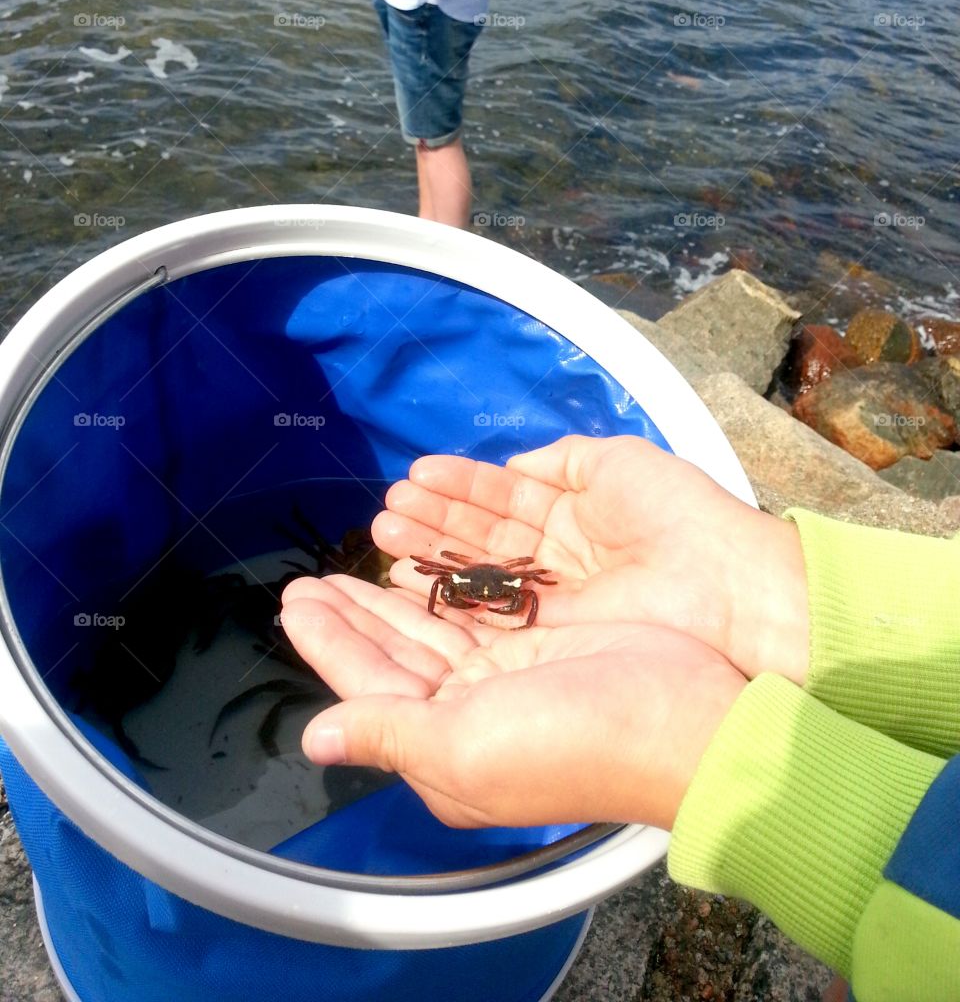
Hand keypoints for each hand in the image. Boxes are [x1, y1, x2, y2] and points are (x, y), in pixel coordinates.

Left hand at [280, 575, 745, 829]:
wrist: (686, 723)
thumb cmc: (573, 742)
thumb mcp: (467, 747)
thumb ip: (387, 733)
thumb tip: (315, 741)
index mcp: (440, 749)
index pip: (364, 685)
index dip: (327, 642)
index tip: (293, 600)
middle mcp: (466, 717)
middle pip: (393, 654)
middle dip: (351, 615)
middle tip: (312, 578)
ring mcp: (506, 679)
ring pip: (431, 629)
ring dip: (391, 597)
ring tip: (356, 561)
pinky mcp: (543, 646)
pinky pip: (476, 610)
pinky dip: (445, 587)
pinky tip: (422, 566)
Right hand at [374, 435, 809, 684]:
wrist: (729, 590)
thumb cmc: (683, 516)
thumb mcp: (621, 462)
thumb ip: (564, 460)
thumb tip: (517, 465)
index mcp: (578, 511)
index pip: (505, 498)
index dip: (460, 487)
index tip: (415, 476)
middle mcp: (558, 557)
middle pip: (482, 537)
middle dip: (434, 520)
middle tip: (385, 510)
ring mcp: (553, 600)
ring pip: (479, 574)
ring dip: (432, 552)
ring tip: (385, 531)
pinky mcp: (552, 638)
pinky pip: (491, 614)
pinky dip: (453, 596)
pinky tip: (413, 577)